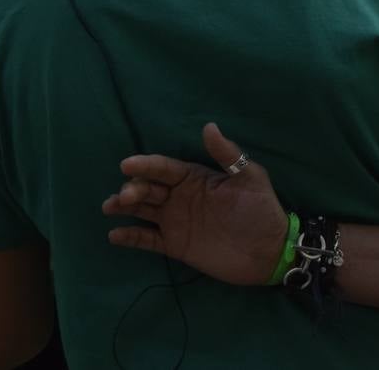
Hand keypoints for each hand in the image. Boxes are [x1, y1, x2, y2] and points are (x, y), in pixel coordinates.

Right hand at [102, 123, 286, 285]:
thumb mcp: (249, 178)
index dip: (146, 165)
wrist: (268, 251)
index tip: (127, 164)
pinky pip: (148, 240)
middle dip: (134, 188)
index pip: (165, 168)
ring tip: (110, 207)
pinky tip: (114, 234)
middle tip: (125, 196)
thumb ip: (227, 155)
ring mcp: (176, 221)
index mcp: (196, 178)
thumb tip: (208, 126)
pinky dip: (130, 236)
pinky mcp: (175, 245)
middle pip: (150, 188)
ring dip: (124, 207)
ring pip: (143, 210)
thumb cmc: (260, 210)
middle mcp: (181, 197)